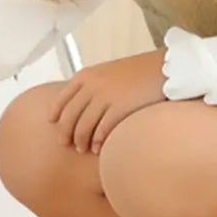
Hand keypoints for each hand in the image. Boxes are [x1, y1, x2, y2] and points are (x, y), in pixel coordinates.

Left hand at [48, 49, 167, 153]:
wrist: (164, 68)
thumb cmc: (137, 72)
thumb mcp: (107, 73)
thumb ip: (91, 86)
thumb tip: (80, 105)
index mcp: (85, 76)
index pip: (62, 98)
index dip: (56, 113)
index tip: (52, 123)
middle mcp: (91, 86)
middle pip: (70, 116)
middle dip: (65, 132)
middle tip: (65, 144)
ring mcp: (105, 97)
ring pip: (84, 126)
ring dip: (81, 140)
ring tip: (82, 149)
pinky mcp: (120, 108)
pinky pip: (103, 130)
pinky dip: (98, 141)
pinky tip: (99, 148)